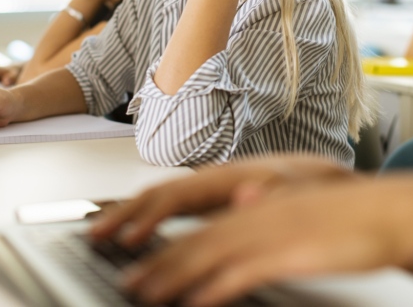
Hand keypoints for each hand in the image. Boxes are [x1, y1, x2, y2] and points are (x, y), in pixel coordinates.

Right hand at [90, 155, 351, 246]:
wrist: (320, 174)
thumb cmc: (307, 182)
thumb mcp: (296, 189)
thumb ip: (270, 194)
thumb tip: (246, 196)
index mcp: (224, 177)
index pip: (175, 195)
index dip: (148, 217)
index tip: (127, 239)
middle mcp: (209, 180)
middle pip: (156, 195)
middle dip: (123, 215)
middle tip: (93, 236)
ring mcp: (207, 191)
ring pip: (159, 201)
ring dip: (128, 218)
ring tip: (101, 236)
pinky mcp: (210, 203)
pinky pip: (169, 210)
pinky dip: (146, 222)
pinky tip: (136, 238)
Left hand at [124, 176, 412, 306]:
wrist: (396, 210)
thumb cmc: (356, 216)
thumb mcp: (304, 214)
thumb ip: (270, 213)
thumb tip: (242, 207)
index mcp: (261, 204)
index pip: (204, 227)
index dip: (169, 246)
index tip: (143, 264)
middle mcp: (259, 212)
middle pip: (198, 240)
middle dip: (159, 264)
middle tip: (128, 283)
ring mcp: (274, 231)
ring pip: (211, 255)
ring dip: (173, 276)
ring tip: (144, 294)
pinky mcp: (292, 252)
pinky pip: (245, 272)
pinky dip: (215, 287)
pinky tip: (195, 302)